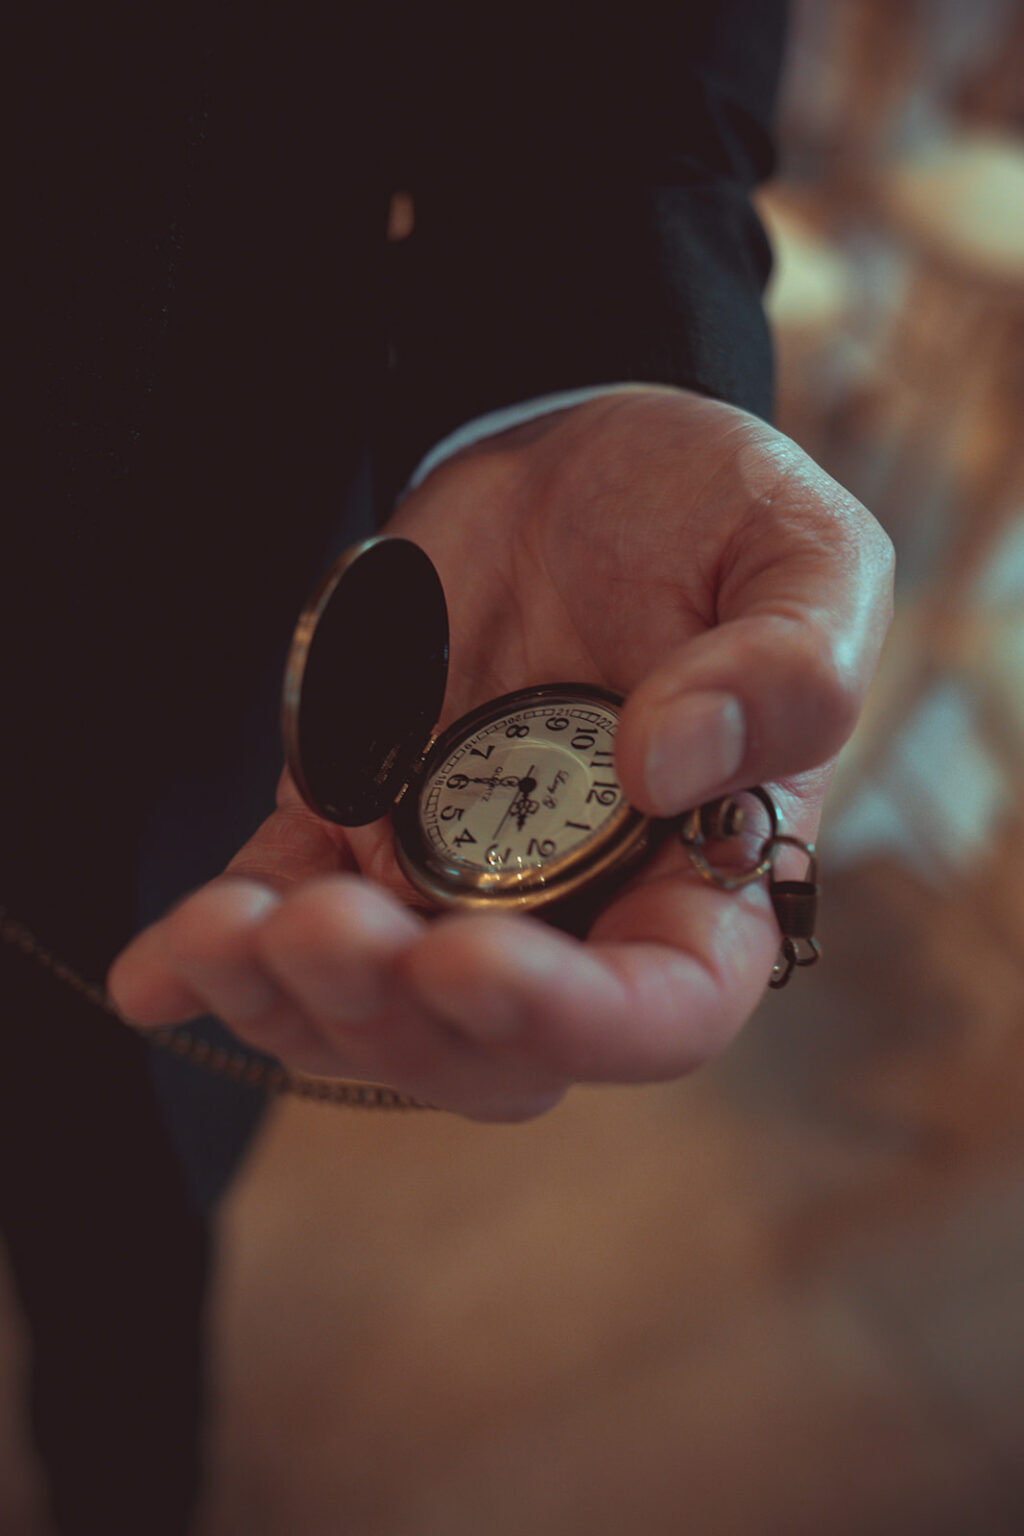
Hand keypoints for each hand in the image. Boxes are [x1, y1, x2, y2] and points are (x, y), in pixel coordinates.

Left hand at [108, 388, 892, 1119]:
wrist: (577, 461)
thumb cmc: (710, 513)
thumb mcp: (799, 553)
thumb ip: (787, 668)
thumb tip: (672, 764)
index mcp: (705, 876)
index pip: (662, 1010)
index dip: (573, 1023)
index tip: (466, 959)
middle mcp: (580, 910)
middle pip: (489, 1049)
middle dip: (393, 1019)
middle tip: (325, 926)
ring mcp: (459, 879)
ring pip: (369, 1012)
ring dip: (288, 1003)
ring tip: (221, 935)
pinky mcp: (356, 822)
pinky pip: (283, 908)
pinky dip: (212, 954)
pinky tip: (155, 967)